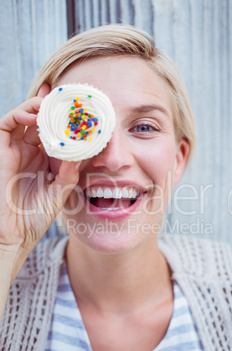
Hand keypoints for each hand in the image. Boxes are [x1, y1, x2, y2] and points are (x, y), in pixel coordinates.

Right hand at [0, 84, 80, 281]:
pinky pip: (6, 125)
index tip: (81, 107)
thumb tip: (85, 153)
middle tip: (69, 96)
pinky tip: (34, 114)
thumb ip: (70, 173)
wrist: (14, 234)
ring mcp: (14, 150)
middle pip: (41, 120)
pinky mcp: (0, 151)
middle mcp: (29, 151)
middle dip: (54, 107)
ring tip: (54, 102)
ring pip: (24, 117)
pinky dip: (19, 114)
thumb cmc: (34, 217)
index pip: (56, 132)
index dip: (66, 119)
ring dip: (38, 106)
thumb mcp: (59, 192)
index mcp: (44, 159)